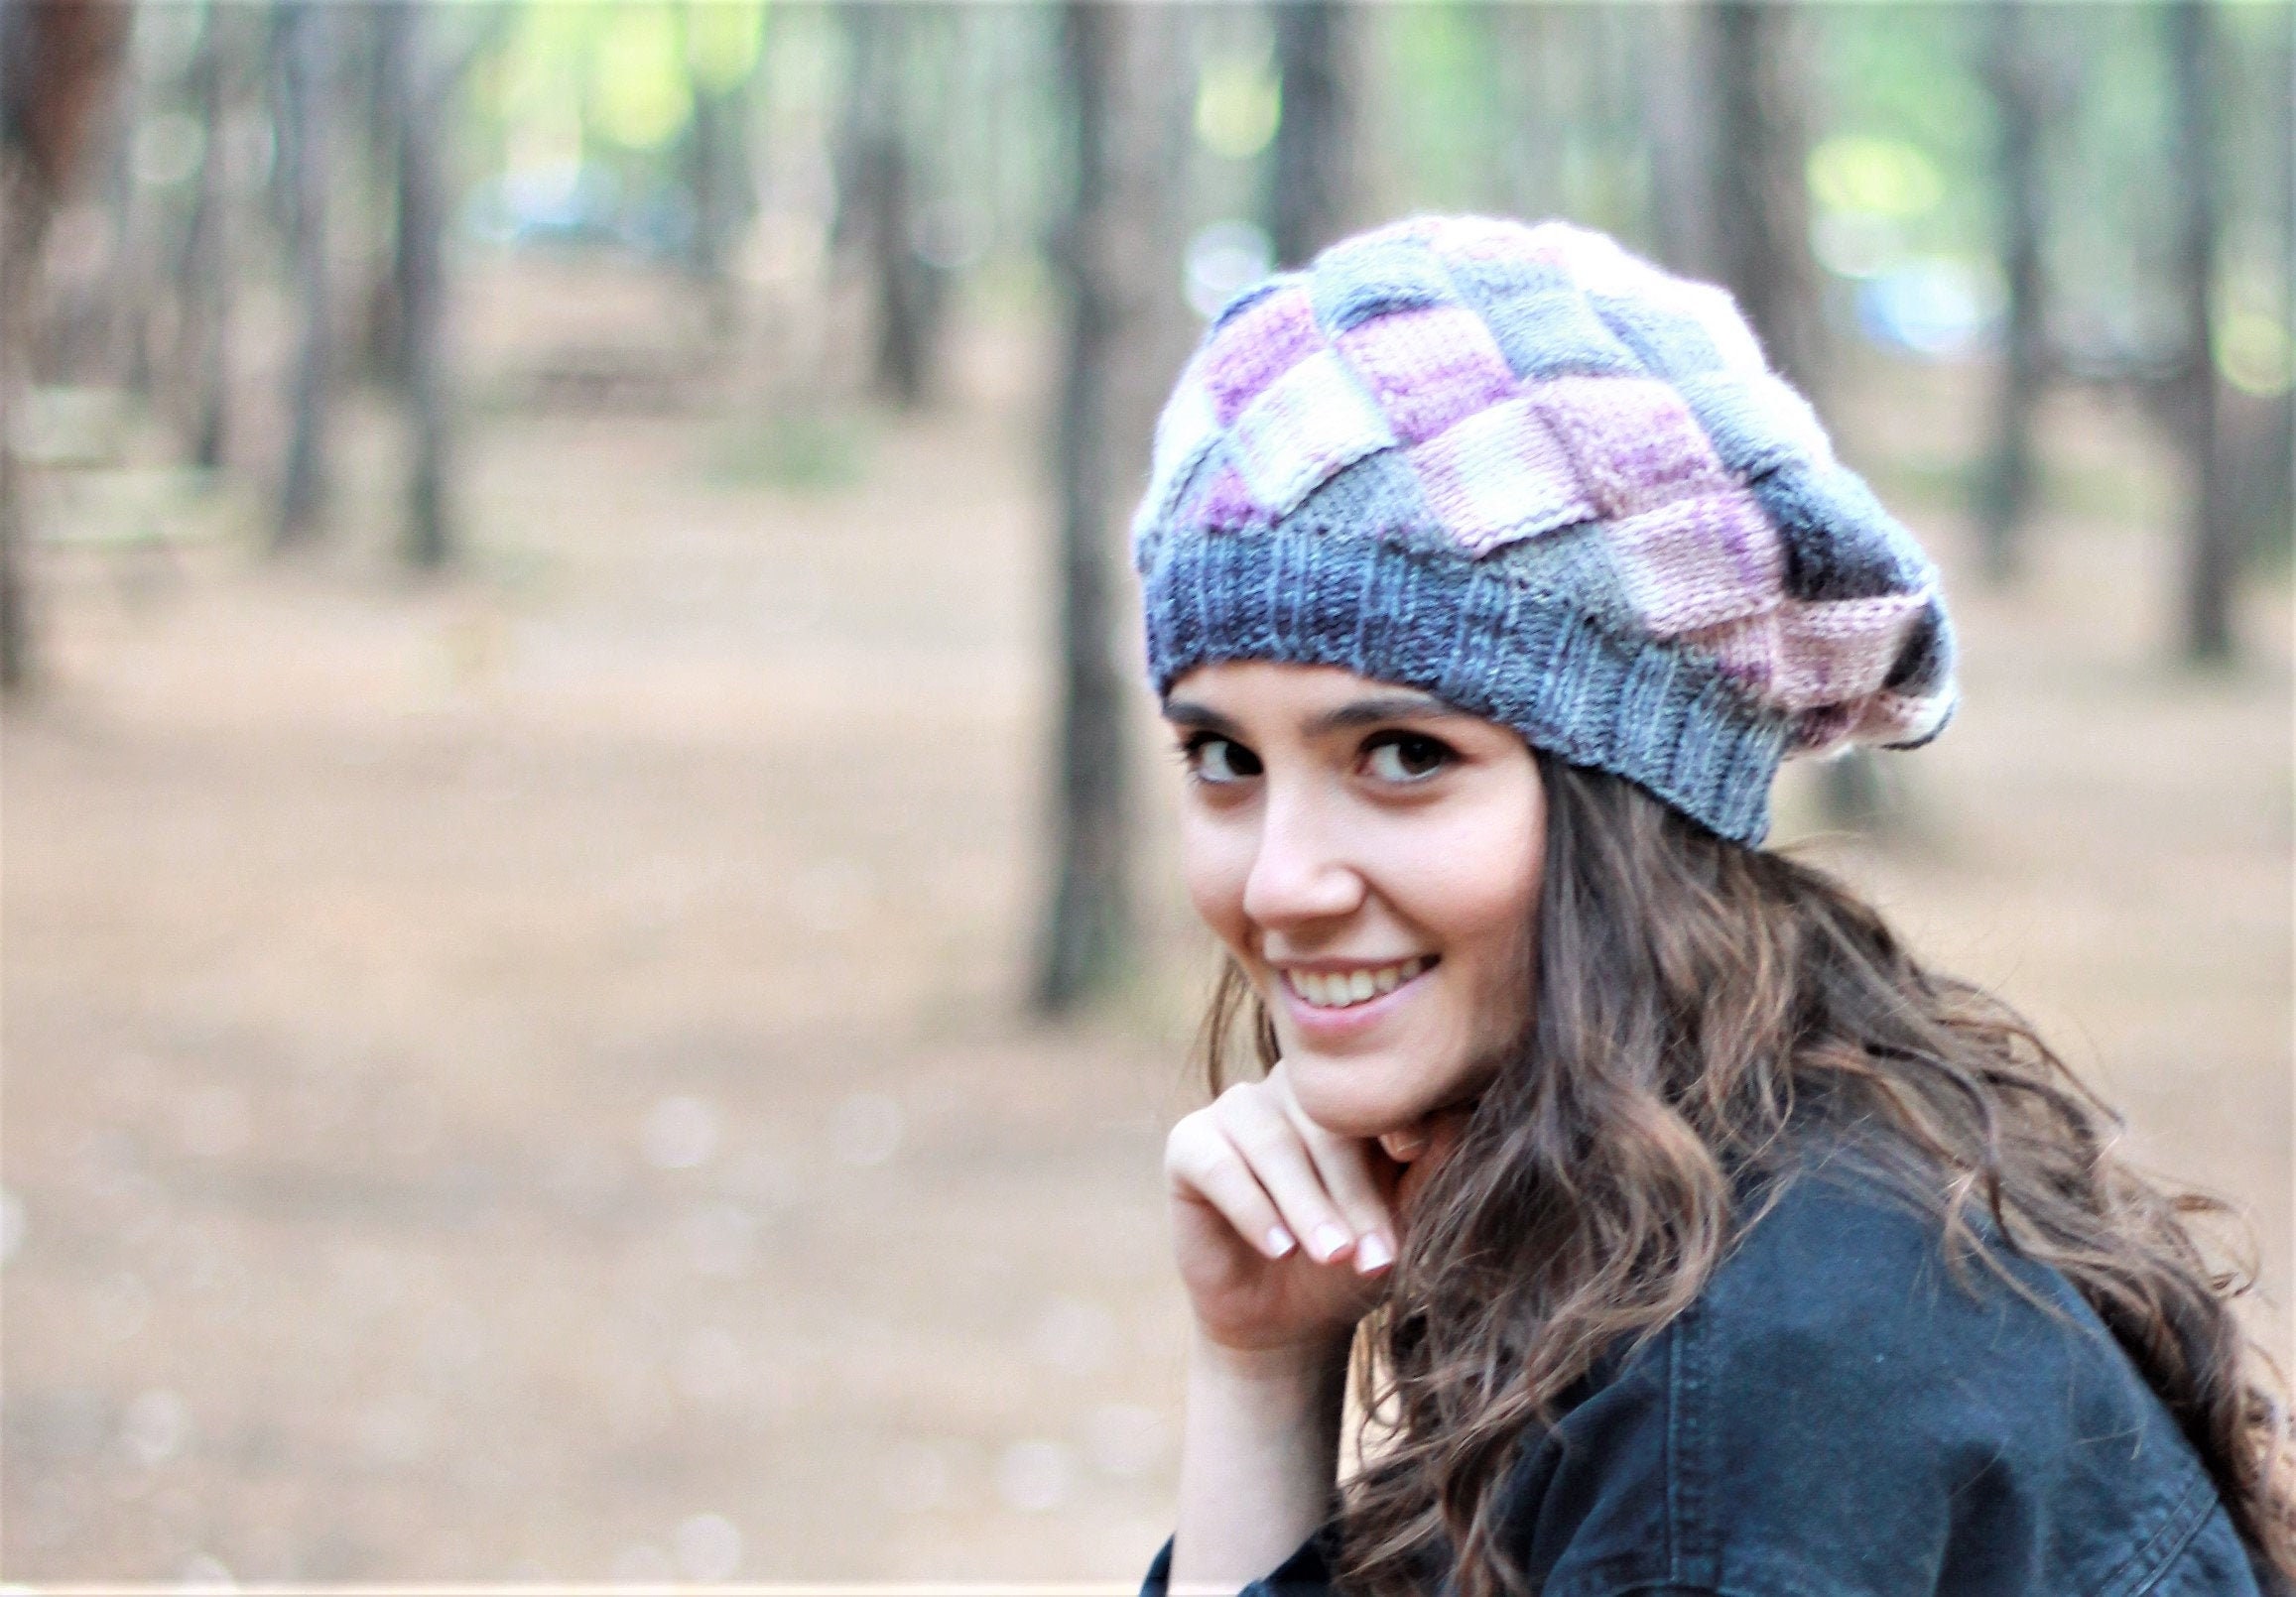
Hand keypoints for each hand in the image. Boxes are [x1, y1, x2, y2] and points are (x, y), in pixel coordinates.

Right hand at [1164, 1061, 1402, 1358]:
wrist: (1285, 1318)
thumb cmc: (1352, 1258)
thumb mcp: (1403, 1220)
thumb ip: (1431, 1169)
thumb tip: (1459, 1118)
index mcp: (1346, 1091)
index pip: (1369, 1090)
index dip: (1392, 1121)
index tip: (1411, 1158)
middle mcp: (1291, 1087)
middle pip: (1324, 1121)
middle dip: (1354, 1192)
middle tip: (1376, 1255)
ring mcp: (1237, 1110)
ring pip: (1273, 1142)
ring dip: (1307, 1203)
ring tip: (1333, 1255)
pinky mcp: (1189, 1144)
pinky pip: (1219, 1164)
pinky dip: (1252, 1207)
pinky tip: (1279, 1246)